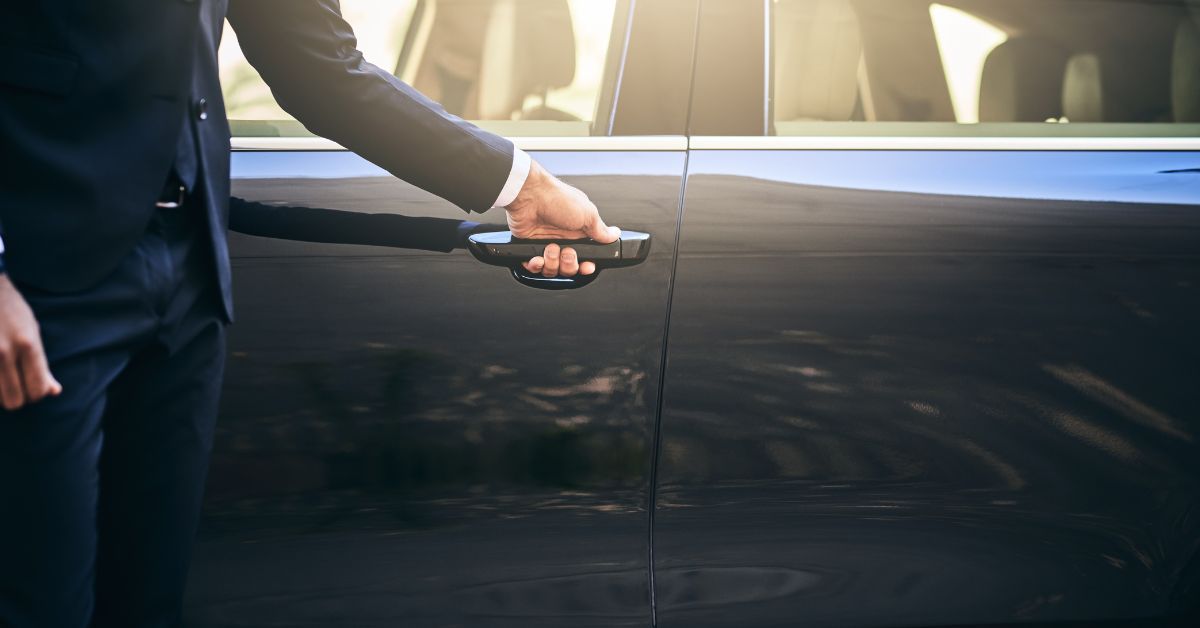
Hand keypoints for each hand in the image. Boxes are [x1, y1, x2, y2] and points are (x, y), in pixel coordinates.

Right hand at [0, 275, 60, 410]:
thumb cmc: (12, 311)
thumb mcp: (33, 332)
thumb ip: (42, 365)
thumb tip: (54, 392)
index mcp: (27, 346)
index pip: (37, 390)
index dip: (37, 394)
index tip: (33, 387)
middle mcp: (4, 353)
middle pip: (15, 401)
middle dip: (18, 398)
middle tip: (16, 385)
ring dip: (1, 394)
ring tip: (4, 378)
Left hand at [505, 160, 618, 277]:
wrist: (528, 195)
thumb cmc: (557, 199)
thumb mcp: (587, 214)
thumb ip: (601, 230)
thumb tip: (615, 234)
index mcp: (578, 232)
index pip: (586, 257)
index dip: (586, 266)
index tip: (586, 265)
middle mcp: (563, 239)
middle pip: (570, 267)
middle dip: (569, 264)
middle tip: (566, 251)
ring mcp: (545, 243)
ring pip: (552, 269)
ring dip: (552, 262)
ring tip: (550, 247)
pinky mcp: (529, 246)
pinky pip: (534, 266)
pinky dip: (536, 265)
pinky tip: (537, 257)